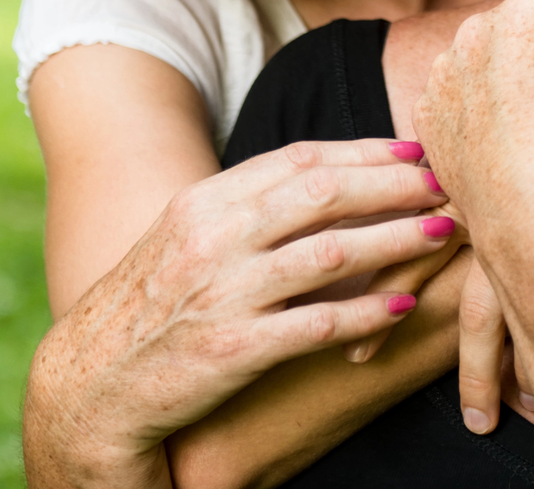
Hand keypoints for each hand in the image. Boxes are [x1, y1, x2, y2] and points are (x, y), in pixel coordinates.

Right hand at [23, 139, 453, 488]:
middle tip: (443, 181)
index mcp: (205, 201)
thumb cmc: (150, 307)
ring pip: (329, 252)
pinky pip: (316, 324)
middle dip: (392, 184)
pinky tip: (404, 305)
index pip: (299, 159)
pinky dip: (366, 312)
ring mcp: (223, 293)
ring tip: (442, 232)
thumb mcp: (186, 237)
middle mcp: (214, 237)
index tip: (413, 149)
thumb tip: (320, 178)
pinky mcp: (232, 350)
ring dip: (395, 239)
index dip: (364, 150)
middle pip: (322, 193)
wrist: (89, 384)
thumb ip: (245, 207)